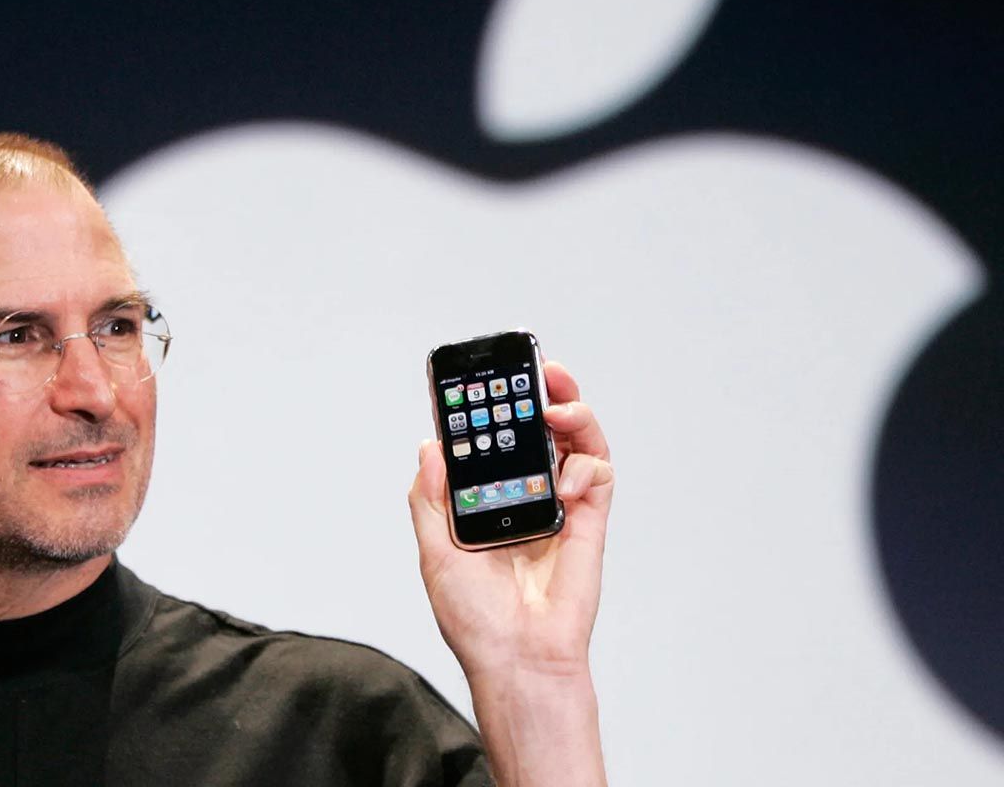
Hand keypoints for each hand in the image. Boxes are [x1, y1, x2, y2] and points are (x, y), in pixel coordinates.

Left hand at [408, 361, 612, 681]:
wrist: (517, 659)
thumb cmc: (476, 619)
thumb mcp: (434, 552)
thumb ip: (432, 498)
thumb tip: (431, 445)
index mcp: (487, 500)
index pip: (493, 440)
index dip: (493, 408)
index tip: (485, 379)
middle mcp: (525, 496)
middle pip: (539, 430)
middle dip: (541, 394)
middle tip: (538, 370)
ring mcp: (560, 506)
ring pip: (575, 442)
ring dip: (572, 411)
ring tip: (558, 401)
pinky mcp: (590, 521)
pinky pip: (598, 476)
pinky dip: (588, 463)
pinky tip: (569, 475)